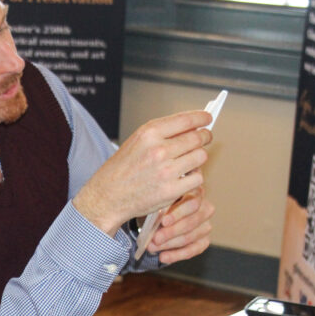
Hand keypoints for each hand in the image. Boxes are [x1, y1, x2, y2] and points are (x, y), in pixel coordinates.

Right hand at [73, 110, 211, 234]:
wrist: (107, 196)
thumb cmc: (120, 170)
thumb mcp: (136, 142)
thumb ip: (162, 133)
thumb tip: (191, 127)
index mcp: (149, 133)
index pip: (186, 120)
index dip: (202, 118)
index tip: (207, 118)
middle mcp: (158, 150)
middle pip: (198, 139)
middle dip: (204, 138)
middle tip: (204, 139)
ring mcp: (166, 171)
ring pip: (200, 157)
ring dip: (198, 159)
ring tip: (188, 161)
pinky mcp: (171, 190)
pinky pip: (197, 179)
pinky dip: (193, 178)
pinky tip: (184, 178)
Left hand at [146, 186, 214, 263]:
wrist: (158, 218)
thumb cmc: (158, 206)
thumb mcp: (158, 202)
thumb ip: (159, 206)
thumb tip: (154, 219)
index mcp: (195, 192)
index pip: (192, 203)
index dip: (178, 214)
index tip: (163, 222)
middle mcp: (205, 208)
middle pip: (192, 222)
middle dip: (171, 232)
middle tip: (155, 239)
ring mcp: (206, 225)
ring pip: (190, 237)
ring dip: (169, 244)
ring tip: (152, 247)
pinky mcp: (204, 240)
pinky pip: (194, 250)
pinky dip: (177, 255)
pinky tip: (163, 257)